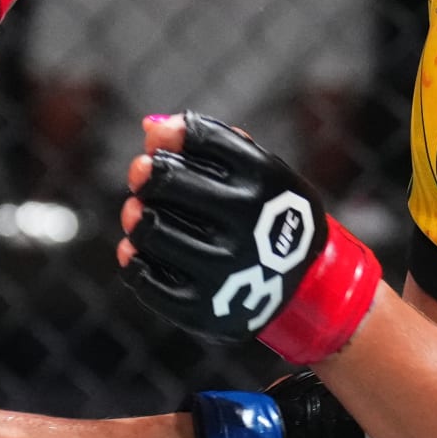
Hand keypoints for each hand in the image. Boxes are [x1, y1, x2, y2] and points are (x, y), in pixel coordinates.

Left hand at [121, 113, 381, 363]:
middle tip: (143, 177)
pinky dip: (133, 259)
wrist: (304, 282)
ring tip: (142, 216)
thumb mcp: (258, 171)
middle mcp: (248, 222)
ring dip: (136, 217)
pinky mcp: (203, 308)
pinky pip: (144, 278)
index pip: (198, 138)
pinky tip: (140, 251)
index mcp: (263, 180)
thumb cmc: (267, 212)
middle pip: (165, 182)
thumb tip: (150, 129)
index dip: (170, 136)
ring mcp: (225, 269)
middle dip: (146, 174)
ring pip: (149, 230)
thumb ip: (211, 143)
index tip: (161, 143)